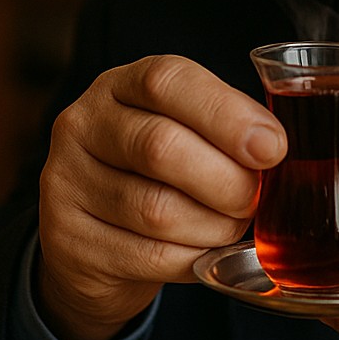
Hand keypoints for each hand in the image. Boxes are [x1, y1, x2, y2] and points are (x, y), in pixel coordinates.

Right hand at [35, 55, 284, 339]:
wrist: (95, 240)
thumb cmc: (159, 174)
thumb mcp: (186, 132)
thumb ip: (227, 128)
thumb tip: (273, 145)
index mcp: (120, 85)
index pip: (168, 81)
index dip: (227, 114)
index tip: (272, 147)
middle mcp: (82, 125)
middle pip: (160, 146)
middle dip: (226, 179)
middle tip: (254, 198)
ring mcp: (65, 182)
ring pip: (156, 208)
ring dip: (213, 224)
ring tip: (231, 225)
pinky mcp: (67, 240)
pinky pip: (147, 255)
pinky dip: (192, 257)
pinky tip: (205, 251)